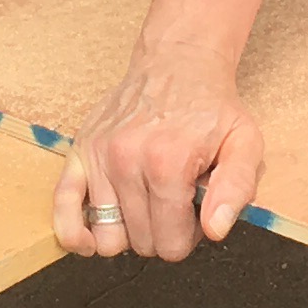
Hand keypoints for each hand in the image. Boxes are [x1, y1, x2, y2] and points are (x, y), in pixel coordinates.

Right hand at [56, 49, 265, 258]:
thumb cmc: (211, 107)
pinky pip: (62, 207)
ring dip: (130, 231)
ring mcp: (98, 156)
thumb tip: (215, 230)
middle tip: (175, 203)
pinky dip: (73, 232)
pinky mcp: (79, 151)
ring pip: (107, 236)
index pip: (170, 244)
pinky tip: (90, 238)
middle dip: (162, 234)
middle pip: (140, 243)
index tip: (195, 213)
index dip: (188, 237)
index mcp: (168, 162)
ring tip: (147, 204)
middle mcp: (126, 160)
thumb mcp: (245, 143)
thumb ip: (236, 189)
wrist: (178, 63)